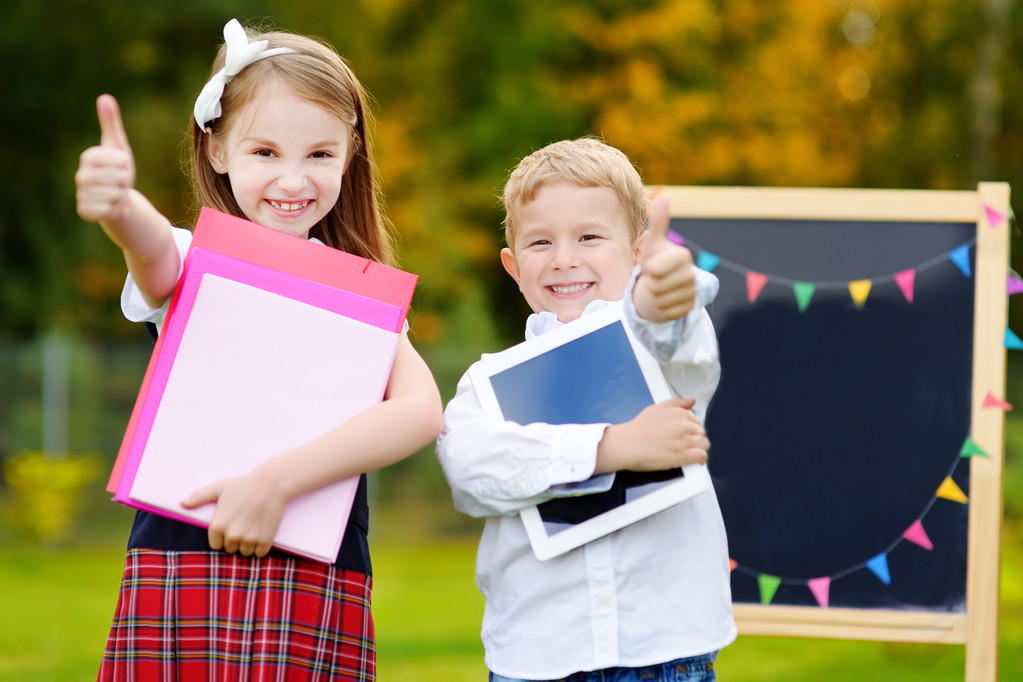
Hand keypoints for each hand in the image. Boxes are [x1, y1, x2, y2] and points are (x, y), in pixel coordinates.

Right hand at [75, 94, 135, 223]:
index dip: (124, 163)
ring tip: (116, 192)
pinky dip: (114, 208)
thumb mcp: (118, 146)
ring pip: (112, 193)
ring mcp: (81, 194)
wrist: (119, 200)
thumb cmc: (119, 170)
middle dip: (124, 180)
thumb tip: (104, 97)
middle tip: (120, 182)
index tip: (122, 166)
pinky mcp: (85, 211)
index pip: (115, 158)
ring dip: (120, 194)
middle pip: (116, 177)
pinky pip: (107, 209)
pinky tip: (111, 206)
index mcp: (88, 157)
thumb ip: (111, 123)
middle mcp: (80, 175)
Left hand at [181, 468, 285, 557]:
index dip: (223, 536)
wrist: (272, 483)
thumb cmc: (244, 484)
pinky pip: (259, 553)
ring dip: (249, 544)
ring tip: (254, 527)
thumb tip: (182, 503)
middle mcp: (232, 535)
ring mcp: (249, 538)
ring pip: (245, 552)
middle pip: (231, 549)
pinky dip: (261, 547)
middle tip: (244, 524)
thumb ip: (199, 497)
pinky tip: (263, 532)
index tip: (231, 525)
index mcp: (218, 526)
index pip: (216, 545)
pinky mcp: (265, 540)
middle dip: (236, 540)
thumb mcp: (219, 487)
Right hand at [596, 396, 709, 472]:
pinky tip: (694, 460)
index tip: (684, 434)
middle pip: (701, 432)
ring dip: (699, 448)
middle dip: (694, 438)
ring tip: (689, 452)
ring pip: (704, 444)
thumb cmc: (637, 429)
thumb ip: (676, 403)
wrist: (626, 444)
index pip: (696, 420)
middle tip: (683, 444)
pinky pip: (701, 456)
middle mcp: (682, 425)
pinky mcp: (681, 455)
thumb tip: (691, 400)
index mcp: (678, 412)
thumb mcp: (655, 408)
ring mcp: (683, 440)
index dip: (690, 428)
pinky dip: (700, 459)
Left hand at [632, 195, 697, 321]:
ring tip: (658, 289)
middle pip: (656, 287)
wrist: (660, 285)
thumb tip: (663, 197)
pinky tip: (664, 300)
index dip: (648, 270)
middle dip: (649, 284)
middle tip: (655, 279)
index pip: (654, 269)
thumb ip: (658, 223)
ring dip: (653, 297)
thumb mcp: (653, 243)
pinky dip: (660, 309)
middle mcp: (691, 274)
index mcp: (682, 256)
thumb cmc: (655, 261)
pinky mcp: (689, 309)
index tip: (653, 265)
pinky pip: (666, 312)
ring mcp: (692, 292)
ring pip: (660, 301)